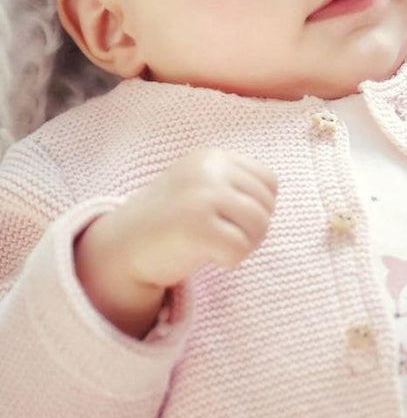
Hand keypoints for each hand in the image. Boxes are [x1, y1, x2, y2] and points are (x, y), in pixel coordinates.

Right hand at [116, 148, 277, 286]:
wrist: (122, 247)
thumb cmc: (171, 220)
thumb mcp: (202, 186)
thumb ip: (235, 183)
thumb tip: (273, 196)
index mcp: (213, 156)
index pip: (270, 180)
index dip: (261, 206)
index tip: (234, 219)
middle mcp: (209, 170)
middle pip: (267, 204)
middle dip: (254, 229)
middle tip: (225, 238)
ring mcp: (202, 195)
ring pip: (260, 225)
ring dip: (245, 245)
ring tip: (220, 246)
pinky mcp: (197, 226)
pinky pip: (240, 249)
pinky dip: (231, 261)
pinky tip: (210, 257)